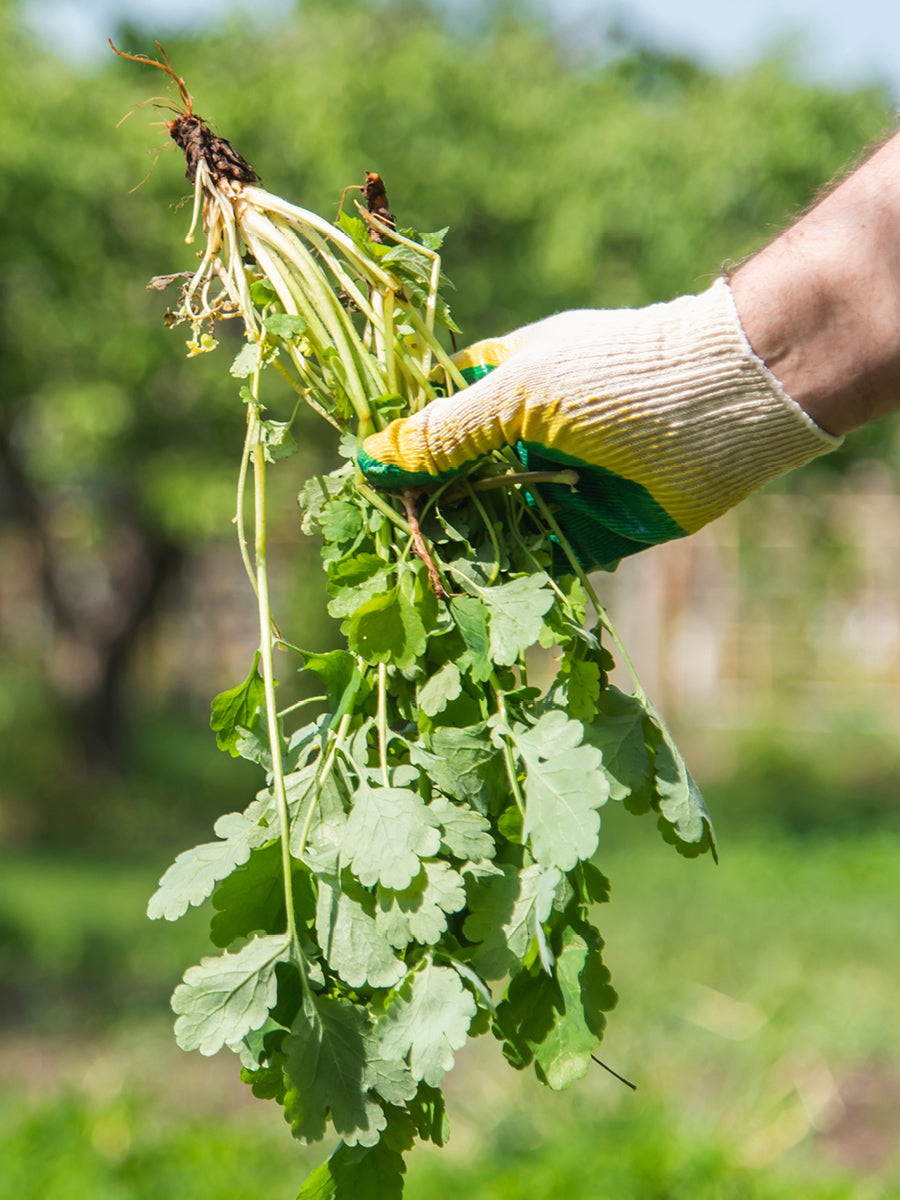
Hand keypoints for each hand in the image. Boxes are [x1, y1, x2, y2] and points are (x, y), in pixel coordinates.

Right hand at [359, 280, 837, 571]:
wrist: (725, 405)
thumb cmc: (615, 377)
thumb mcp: (516, 395)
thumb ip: (445, 432)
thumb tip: (369, 456)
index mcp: (503, 384)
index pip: (432, 417)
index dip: (398, 449)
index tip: (359, 487)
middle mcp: (526, 436)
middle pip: (457, 479)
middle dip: (423, 512)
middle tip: (377, 551)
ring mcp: (558, 483)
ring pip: (493, 523)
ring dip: (461, 551)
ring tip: (414, 586)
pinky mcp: (591, 529)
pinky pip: (539, 558)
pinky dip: (510, 579)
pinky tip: (471, 602)